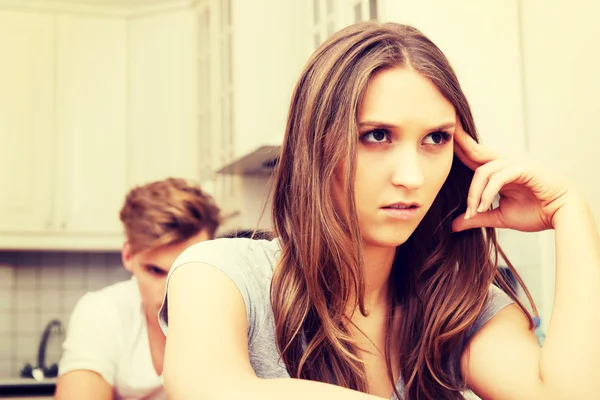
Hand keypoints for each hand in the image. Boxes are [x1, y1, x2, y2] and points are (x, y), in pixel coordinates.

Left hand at [451, 122, 571, 232]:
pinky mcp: (525, 168)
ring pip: (483, 171)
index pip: (473, 156)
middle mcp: (505, 163)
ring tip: (472, 212)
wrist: (561, 216)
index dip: (457, 148)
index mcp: (498, 170)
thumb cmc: (535, 213)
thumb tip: (453, 226)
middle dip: (459, 140)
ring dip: (474, 193)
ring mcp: (516, 163)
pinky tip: (483, 206)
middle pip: (476, 150)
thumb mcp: (498, 216)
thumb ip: (477, 217)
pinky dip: (487, 193)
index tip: (440, 139)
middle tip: (444, 129)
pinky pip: (498, 177)